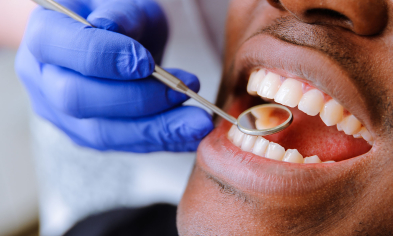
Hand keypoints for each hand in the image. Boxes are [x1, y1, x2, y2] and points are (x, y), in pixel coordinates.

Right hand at [15, 0, 213, 151]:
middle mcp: (44, 80)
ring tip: (198, 122)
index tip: (147, 62)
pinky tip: (190, 135)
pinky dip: (161, 141)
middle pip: (78, 99)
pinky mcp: (88, 135)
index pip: (62, 49)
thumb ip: (120, 14)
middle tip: (184, 90)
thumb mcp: (124, 4)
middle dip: (137, 98)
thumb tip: (110, 28)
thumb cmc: (121, 19)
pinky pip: (124, 145)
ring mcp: (62, 114)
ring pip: (104, 133)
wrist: (116, 45)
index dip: (105, 57)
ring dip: (157, 129)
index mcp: (45, 36)